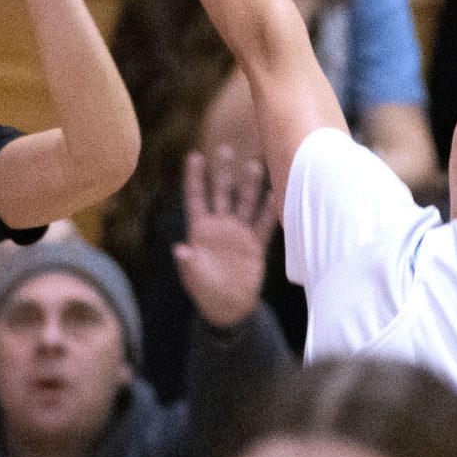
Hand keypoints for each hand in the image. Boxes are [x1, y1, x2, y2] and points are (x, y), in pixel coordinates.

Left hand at [173, 145, 279, 327]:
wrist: (228, 308)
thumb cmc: (206, 292)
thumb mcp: (194, 278)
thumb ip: (188, 262)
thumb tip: (179, 249)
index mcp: (200, 231)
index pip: (195, 198)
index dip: (194, 178)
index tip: (194, 155)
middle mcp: (220, 226)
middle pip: (221, 193)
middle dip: (222, 171)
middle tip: (225, 148)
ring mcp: (238, 233)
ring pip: (245, 203)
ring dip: (249, 185)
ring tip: (254, 165)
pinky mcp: (255, 244)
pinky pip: (264, 223)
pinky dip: (269, 209)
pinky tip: (277, 192)